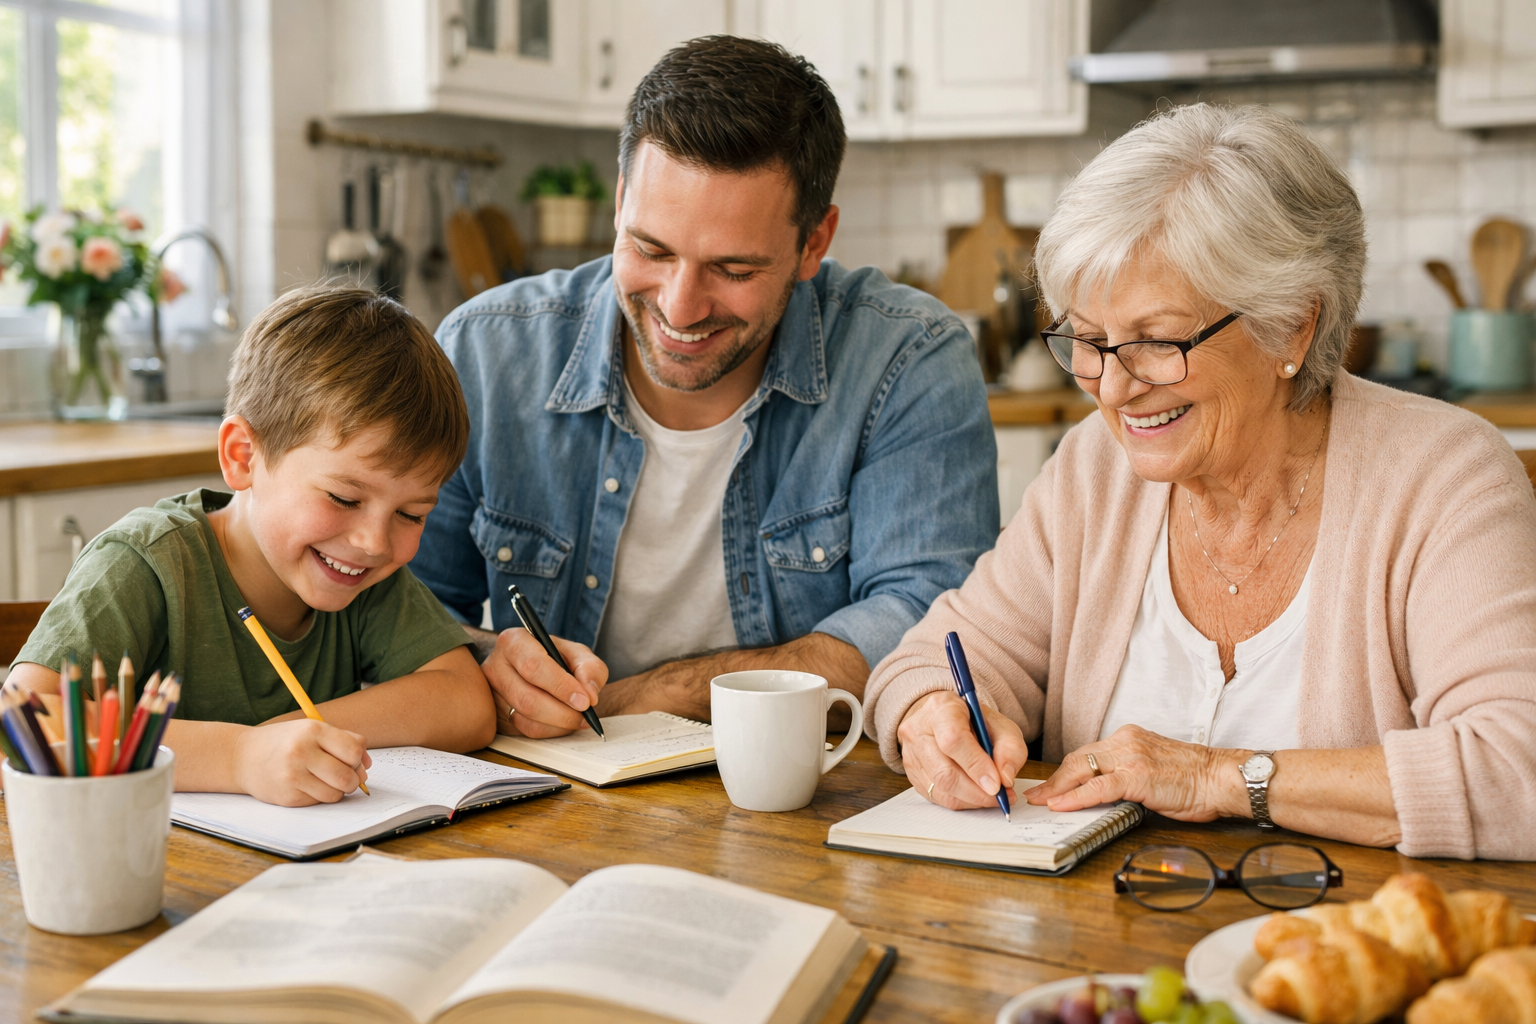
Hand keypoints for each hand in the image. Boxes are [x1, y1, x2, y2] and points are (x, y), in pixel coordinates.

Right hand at [234, 719, 370, 805]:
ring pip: (336, 794)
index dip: (359, 759)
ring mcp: (293, 776)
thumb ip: (343, 741)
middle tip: (345, 776)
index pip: (354, 750)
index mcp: (312, 731)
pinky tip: (308, 785)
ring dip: (338, 790)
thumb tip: (367, 765)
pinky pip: (319, 802)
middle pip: (347, 776)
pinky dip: (320, 796)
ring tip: (326, 780)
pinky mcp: (288, 796)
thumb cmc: (285, 742)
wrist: (242, 757)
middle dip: (353, 779)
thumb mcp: (312, 730)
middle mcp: (302, 752)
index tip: (353, 760)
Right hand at [483, 628, 608, 737]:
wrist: (534, 668)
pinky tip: (562, 722)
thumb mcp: (576, 653)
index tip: (584, 701)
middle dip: (562, 712)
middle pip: (527, 699)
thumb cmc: (554, 658)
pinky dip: (550, 731)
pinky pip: (524, 731)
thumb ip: (590, 668)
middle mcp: (495, 667)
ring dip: (558, 724)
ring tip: (577, 718)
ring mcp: (492, 694)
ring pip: (525, 719)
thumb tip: (590, 694)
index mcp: (513, 642)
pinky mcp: (496, 716)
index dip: (561, 686)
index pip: (534, 666)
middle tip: (585, 715)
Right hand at [897, 690, 1028, 809]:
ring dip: (972, 799)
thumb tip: (1005, 779)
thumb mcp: (1001, 725)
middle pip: (944, 772)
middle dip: (977, 792)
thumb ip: (1010, 749)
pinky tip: (976, 795)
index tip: (997, 784)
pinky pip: (937, 797)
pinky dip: (962, 801)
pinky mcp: (911, 773)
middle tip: (1000, 797)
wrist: (945, 718)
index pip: (953, 740)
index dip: (976, 766)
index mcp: (941, 708)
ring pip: (941, 789)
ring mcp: (910, 754)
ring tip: (992, 796)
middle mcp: (918, 730)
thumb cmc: (973, 721)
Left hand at [1026, 724, 1243, 820]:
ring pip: (1082, 770)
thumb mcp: (1155, 768)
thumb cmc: (1195, 778)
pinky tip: (1060, 805)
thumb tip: (1105, 792)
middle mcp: (1126, 741)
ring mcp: (1131, 757)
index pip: (1087, 753)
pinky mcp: (1137, 776)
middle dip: (1054, 779)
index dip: (1066, 770)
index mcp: (1129, 737)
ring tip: (1041, 801)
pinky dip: (1076, 797)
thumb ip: (1129, 772)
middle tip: (1035, 793)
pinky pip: (1098, 787)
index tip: (1050, 784)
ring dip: (1057, 788)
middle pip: (1078, 759)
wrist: (1223, 778)